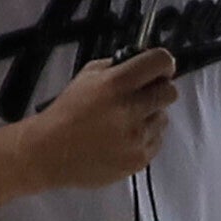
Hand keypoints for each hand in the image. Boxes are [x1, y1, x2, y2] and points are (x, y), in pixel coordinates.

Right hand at [15, 44, 181, 191]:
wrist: (50, 152)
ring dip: (150, 116)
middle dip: (158, 90)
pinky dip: (145, 137)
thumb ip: (116, 66)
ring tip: (124, 122)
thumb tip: (142, 63)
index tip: (159, 68)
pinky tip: (123, 138)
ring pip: (163, 118)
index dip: (162, 64)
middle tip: (143, 95)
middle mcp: (130, 110)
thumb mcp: (86, 77)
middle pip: (170, 92)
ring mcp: (137, 137)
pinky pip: (157, 140)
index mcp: (115, 84)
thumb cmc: (67, 113)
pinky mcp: (139, 158)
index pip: (160, 62)